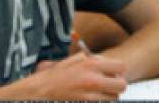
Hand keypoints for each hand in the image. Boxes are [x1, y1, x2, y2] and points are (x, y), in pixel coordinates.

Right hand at [0, 52, 127, 99]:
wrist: (36, 94)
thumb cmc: (51, 78)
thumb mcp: (69, 61)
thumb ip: (87, 59)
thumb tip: (101, 60)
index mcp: (90, 65)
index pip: (121, 67)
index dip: (118, 71)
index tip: (112, 74)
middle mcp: (93, 80)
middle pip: (122, 85)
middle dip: (117, 86)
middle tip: (108, 87)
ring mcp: (89, 97)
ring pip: (114, 99)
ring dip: (109, 97)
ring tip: (97, 95)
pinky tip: (90, 100)